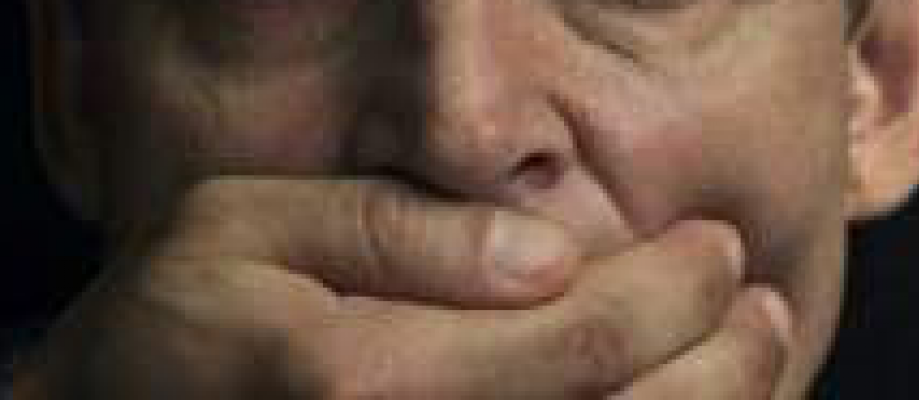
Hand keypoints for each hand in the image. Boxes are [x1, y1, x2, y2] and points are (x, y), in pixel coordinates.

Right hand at [8, 177, 787, 398]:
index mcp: (364, 385)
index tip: (714, 248)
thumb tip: (549, 254)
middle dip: (729, 364)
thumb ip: (392, 232)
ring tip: (749, 366)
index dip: (677, 290)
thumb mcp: (237, 232)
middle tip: (756, 307)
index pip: (583, 342)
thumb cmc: (162, 338)